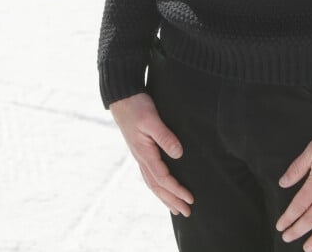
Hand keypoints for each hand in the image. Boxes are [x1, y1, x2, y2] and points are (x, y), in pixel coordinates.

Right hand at [110, 92, 193, 215]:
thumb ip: (165, 136)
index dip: (177, 190)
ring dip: (164, 196)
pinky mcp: (140, 149)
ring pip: (152, 182)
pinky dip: (157, 186)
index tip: (189, 199)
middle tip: (186, 213)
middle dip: (171, 200)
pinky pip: (149, 174)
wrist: (122, 97)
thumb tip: (178, 154)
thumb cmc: (137, 106)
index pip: (163, 178)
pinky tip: (162, 187)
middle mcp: (140, 157)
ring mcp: (139, 155)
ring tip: (175, 208)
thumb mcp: (152, 119)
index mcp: (144, 153)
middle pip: (157, 186)